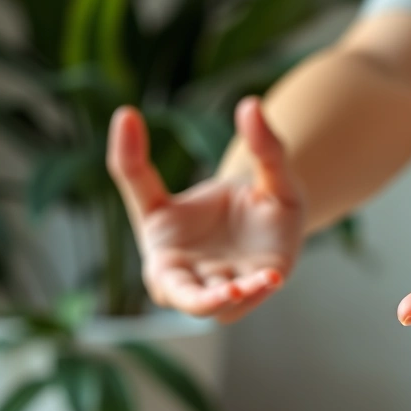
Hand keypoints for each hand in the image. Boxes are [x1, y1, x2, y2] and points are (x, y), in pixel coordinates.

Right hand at [108, 97, 304, 322]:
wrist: (283, 233)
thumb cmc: (256, 203)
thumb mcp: (271, 171)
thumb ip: (264, 147)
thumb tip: (251, 105)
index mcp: (163, 220)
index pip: (137, 181)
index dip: (128, 150)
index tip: (129, 112)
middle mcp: (176, 259)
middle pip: (162, 279)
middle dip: (170, 280)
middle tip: (185, 270)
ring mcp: (205, 283)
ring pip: (198, 302)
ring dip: (214, 298)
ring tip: (235, 286)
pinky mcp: (237, 299)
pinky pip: (234, 305)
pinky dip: (249, 293)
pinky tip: (270, 278)